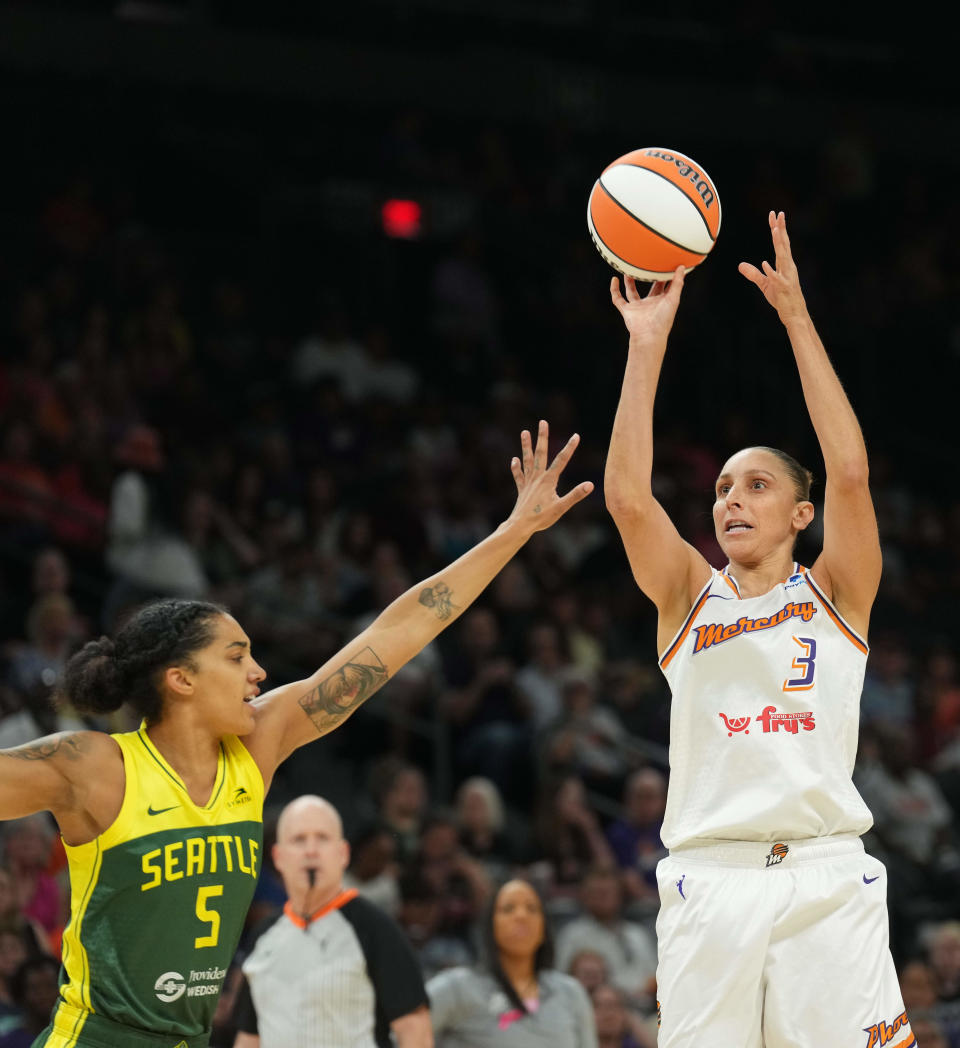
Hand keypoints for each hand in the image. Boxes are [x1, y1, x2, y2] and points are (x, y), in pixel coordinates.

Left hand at [507, 420, 592, 534]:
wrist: (520, 525)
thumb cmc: (541, 518)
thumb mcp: (562, 507)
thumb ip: (576, 495)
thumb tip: (590, 485)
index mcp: (548, 480)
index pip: (561, 461)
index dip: (570, 448)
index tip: (576, 436)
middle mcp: (537, 478)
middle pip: (541, 454)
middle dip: (543, 437)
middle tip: (543, 422)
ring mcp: (528, 483)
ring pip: (527, 460)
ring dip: (526, 446)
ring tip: (524, 432)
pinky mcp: (522, 490)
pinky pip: (519, 476)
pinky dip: (516, 468)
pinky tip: (514, 459)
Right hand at [609, 266, 684, 343]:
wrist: (649, 335)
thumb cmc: (663, 319)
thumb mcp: (673, 298)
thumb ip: (677, 283)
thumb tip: (681, 267)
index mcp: (662, 301)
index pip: (665, 285)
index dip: (665, 275)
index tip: (666, 262)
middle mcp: (650, 303)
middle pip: (650, 286)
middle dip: (649, 275)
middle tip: (648, 261)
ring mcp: (637, 307)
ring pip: (631, 291)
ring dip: (629, 281)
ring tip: (628, 268)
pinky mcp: (627, 311)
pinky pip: (618, 299)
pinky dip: (614, 290)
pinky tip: (614, 279)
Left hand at [738, 211, 808, 325]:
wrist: (793, 314)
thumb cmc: (782, 298)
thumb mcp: (765, 284)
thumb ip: (754, 274)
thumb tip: (741, 265)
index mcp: (784, 264)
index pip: (781, 243)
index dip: (777, 228)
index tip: (774, 215)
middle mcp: (788, 267)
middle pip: (784, 244)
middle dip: (781, 229)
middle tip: (778, 214)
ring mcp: (787, 276)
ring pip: (783, 257)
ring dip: (779, 244)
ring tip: (775, 231)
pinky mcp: (783, 288)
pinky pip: (776, 278)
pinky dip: (771, 271)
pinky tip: (765, 263)